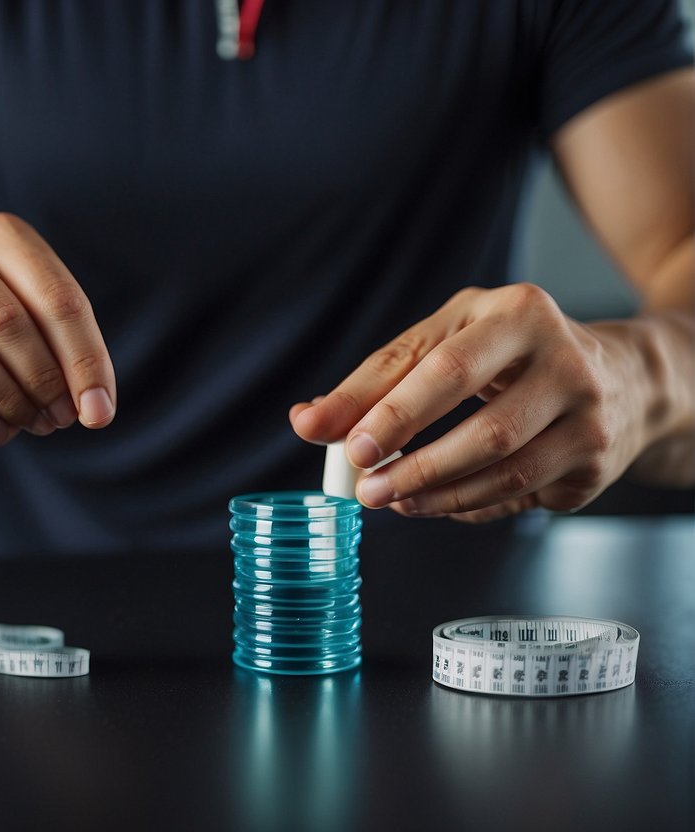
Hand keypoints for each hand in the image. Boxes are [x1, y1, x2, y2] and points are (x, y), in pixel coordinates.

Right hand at [0, 212, 115, 448]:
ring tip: (29, 423)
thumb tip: (96, 408)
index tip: (100, 411)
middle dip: (48, 382)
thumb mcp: (29, 333)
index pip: (58, 297)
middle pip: (12, 322)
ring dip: (12, 403)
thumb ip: (65, 356)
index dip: (86, 360)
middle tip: (61, 419)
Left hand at [290, 283, 651, 521]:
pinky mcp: (594, 460)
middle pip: (484, 425)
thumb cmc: (507, 356)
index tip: (343, 444)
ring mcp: (588, 413)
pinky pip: (518, 493)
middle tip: (363, 485)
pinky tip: (424, 503)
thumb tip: (307, 422)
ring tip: (386, 498)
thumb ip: (374, 381)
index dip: (389, 411)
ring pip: (503, 468)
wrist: (620, 377)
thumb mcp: (443, 342)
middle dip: (414, 460)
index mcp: (517, 313)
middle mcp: (564, 359)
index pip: (444, 367)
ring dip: (434, 492)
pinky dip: (463, 505)